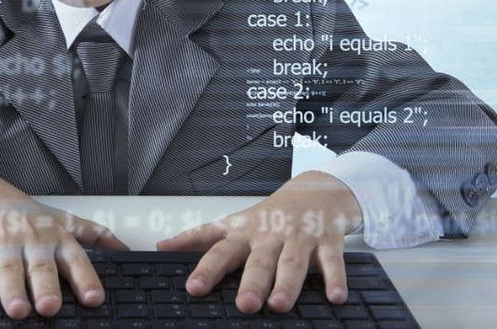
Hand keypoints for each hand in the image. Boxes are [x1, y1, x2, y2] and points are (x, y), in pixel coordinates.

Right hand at [0, 173, 128, 318]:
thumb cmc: (25, 212)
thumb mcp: (62, 219)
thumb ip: (94, 235)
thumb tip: (126, 251)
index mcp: (56, 235)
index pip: (74, 258)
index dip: (85, 278)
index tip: (93, 299)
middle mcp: (32, 239)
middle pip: (40, 266)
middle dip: (46, 287)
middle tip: (50, 307)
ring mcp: (4, 242)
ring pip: (10, 269)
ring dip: (13, 291)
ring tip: (19, 310)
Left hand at [155, 170, 362, 313]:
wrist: (315, 191)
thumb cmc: (269, 215)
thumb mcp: (232, 223)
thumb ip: (199, 237)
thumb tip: (160, 247)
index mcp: (245, 234)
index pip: (220, 251)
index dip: (206, 269)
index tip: (193, 288)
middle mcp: (270, 236)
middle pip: (259, 261)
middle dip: (251, 283)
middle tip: (245, 304)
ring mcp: (299, 238)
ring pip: (293, 262)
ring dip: (287, 284)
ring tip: (279, 305)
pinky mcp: (327, 241)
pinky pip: (332, 262)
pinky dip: (335, 280)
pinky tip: (335, 297)